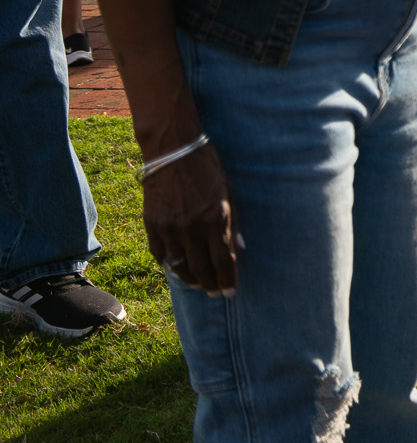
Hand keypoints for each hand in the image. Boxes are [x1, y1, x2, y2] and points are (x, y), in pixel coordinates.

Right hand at [143, 142, 240, 296]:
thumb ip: (232, 224)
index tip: (230, 292)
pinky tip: (177, 267)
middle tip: (215, 292)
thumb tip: (238, 249)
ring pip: (178, 266)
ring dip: (189, 279)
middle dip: (210, 284)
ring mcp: (169, 227)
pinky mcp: (151, 223)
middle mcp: (192, 227)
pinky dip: (168, 264)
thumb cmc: (208, 169)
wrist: (173, 150)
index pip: (223, 261)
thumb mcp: (228, 193)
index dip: (227, 280)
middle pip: (201, 268)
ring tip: (199, 284)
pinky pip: (159, 253)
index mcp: (215, 218)